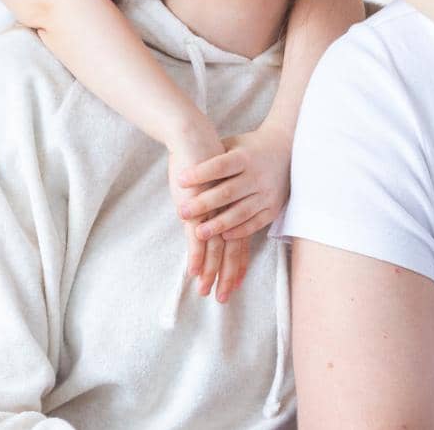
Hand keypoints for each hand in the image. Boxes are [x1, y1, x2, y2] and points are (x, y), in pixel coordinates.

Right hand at [166, 118, 246, 302]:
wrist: (195, 135)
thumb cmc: (205, 158)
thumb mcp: (216, 184)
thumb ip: (216, 204)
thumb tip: (211, 221)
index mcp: (237, 205)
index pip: (240, 241)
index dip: (237, 264)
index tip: (234, 286)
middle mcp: (232, 207)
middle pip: (231, 247)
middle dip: (225, 274)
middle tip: (221, 298)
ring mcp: (218, 204)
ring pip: (216, 243)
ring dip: (209, 268)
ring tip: (203, 287)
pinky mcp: (204, 197)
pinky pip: (200, 227)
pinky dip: (196, 252)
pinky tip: (194, 269)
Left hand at [181, 122, 292, 243]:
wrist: (288, 149)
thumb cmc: (249, 147)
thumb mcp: (233, 144)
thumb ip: (213, 155)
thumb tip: (184, 165)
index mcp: (244, 157)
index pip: (220, 166)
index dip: (200, 174)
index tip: (180, 180)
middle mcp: (257, 175)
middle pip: (228, 192)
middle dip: (204, 204)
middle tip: (182, 212)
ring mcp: (267, 193)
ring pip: (241, 212)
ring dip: (219, 224)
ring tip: (198, 233)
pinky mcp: (273, 208)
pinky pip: (255, 223)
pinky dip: (240, 231)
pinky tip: (223, 237)